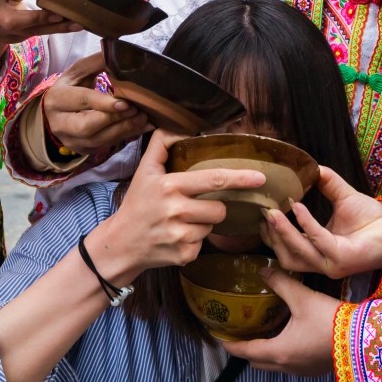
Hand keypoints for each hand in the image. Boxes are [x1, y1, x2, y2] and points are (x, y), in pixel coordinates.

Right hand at [44, 52, 148, 154]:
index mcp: (57, 98)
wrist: (55, 112)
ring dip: (124, 130)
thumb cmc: (71, 87)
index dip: (104, 103)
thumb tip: (122, 55)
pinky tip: (141, 127)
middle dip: (115, 120)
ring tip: (144, 119)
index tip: (126, 102)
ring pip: (99, 140)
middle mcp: (60, 123)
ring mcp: (71, 140)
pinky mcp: (82, 149)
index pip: (82, 100)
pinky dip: (126, 137)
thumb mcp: (79, 72)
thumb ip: (98, 63)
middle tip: (137, 111)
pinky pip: (106, 146)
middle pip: (88, 126)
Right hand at [88, 132, 269, 281]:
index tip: (260, 177)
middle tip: (191, 207)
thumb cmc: (137, 203)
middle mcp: (176, 210)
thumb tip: (183, 127)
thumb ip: (162, 144)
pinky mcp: (184, 255)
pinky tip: (176, 237)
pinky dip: (194, 241)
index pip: (213, 180)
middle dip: (213, 207)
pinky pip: (204, 244)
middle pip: (220, 208)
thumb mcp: (144, 170)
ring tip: (180, 222)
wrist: (121, 243)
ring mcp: (181, 235)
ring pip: (212, 226)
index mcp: (170, 186)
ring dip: (202, 224)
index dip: (240, 178)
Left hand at [231, 268, 340, 376]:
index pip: (246, 352)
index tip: (220, 338)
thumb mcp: (303, 298)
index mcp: (279, 351)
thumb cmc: (330, 320)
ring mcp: (303, 371)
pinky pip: (291, 365)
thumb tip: (262, 271)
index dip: (231, 345)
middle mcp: (288, 366)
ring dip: (266, 352)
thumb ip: (280, 283)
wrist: (364, 339)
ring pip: (275, 365)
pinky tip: (289, 337)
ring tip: (263, 333)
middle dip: (247, 350)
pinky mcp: (315, 369)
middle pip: (258, 362)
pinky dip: (283, 354)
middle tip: (241, 333)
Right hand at [260, 167, 381, 279]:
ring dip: (283, 232)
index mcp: (318, 252)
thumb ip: (326, 183)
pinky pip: (318, 240)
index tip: (261, 213)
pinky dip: (306, 223)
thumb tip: (310, 166)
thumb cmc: (372, 220)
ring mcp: (331, 264)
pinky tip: (298, 207)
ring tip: (273, 211)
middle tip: (263, 212)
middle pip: (286, 257)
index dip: (271, 235)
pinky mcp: (341, 259)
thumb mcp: (342, 198)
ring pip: (297, 253)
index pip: (287, 250)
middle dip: (272, 237)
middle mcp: (322, 262)